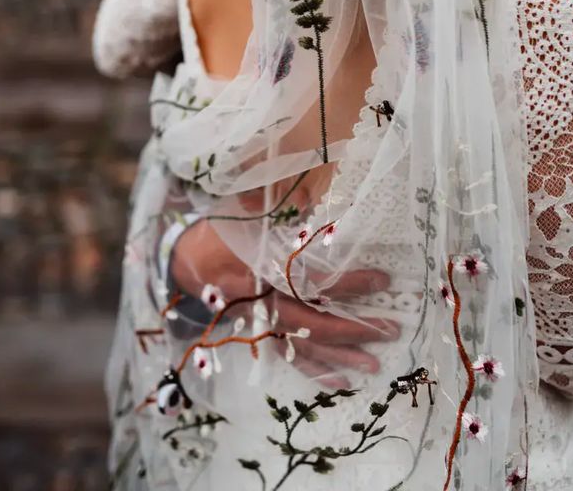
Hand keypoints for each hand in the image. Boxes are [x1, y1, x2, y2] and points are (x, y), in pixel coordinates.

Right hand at [170, 218, 398, 385]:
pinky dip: (314, 372)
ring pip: (303, 347)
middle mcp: (258, 301)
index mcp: (259, 268)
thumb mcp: (247, 210)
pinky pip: (288, 359)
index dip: (349, 282)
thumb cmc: (220, 230)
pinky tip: (340, 381)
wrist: (182, 262)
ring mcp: (256, 323)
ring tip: (374, 363)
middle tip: (389, 329)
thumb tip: (314, 191)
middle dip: (352, 328)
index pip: (312, 280)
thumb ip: (280, 205)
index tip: (383, 279)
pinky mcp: (255, 335)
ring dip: (340, 356)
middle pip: (312, 322)